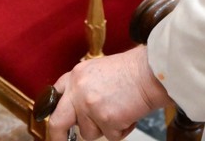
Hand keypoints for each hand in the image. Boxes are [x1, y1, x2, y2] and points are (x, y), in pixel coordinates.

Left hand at [47, 46, 170, 140]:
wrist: (151, 72)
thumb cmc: (132, 71)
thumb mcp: (99, 70)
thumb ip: (85, 87)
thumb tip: (78, 109)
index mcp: (76, 76)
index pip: (55, 96)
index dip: (53, 111)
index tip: (53, 122)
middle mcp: (78, 90)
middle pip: (58, 121)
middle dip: (57, 136)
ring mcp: (90, 106)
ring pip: (89, 133)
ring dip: (104, 128)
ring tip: (119, 111)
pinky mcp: (106, 119)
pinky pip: (110, 136)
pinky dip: (121, 130)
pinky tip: (129, 114)